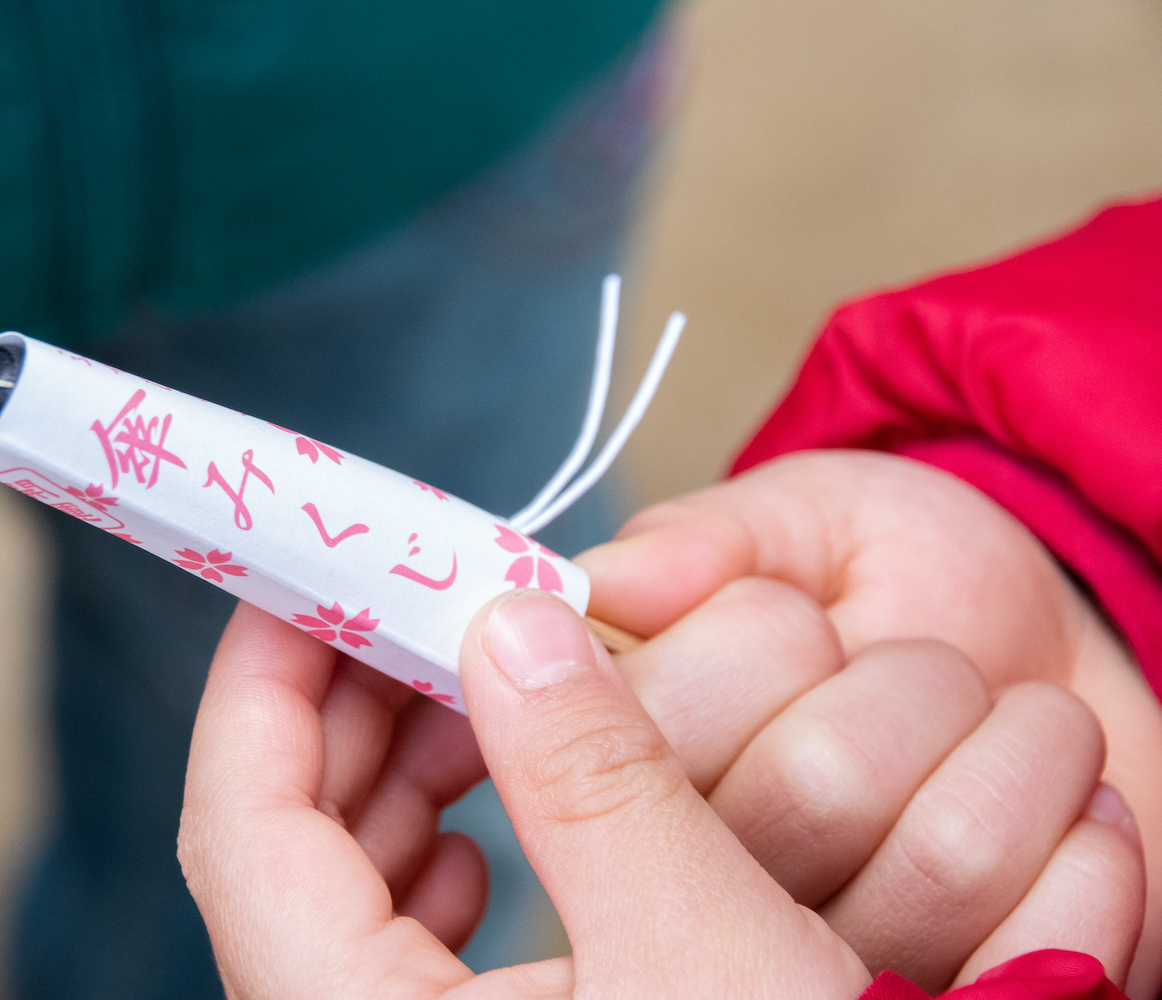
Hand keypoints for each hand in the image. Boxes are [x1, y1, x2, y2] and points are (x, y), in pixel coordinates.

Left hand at [178, 593, 1141, 998]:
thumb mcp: (709, 960)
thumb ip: (601, 784)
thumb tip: (517, 629)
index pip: (242, 828)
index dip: (261, 681)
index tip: (309, 576)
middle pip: (287, 845)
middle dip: (352, 708)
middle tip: (424, 611)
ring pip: (347, 893)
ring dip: (403, 778)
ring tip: (479, 692)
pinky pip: (403, 948)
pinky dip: (440, 860)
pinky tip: (503, 825)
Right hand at [578, 450, 1161, 994]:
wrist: (1059, 668)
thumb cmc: (918, 587)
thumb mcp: (805, 518)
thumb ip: (702, 538)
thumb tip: (601, 589)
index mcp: (643, 756)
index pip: (664, 717)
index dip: (756, 638)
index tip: (796, 624)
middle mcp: (715, 884)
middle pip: (818, 785)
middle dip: (897, 684)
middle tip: (893, 668)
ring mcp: (834, 965)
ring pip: (944, 854)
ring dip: (1000, 745)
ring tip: (982, 724)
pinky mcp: (945, 993)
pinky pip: (1049, 923)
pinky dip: (1076, 831)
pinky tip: (1042, 806)